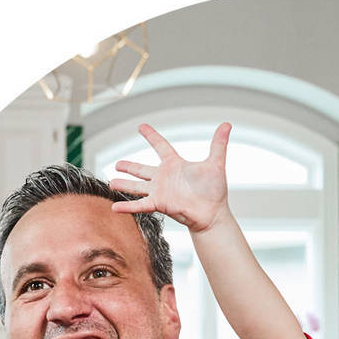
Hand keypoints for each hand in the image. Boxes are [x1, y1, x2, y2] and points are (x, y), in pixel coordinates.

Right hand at [110, 122, 231, 231]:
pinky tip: (114, 207)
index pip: (161, 146)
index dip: (151, 136)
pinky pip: (140, 204)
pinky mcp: (159, 204)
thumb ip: (218, 144)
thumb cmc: (215, 191)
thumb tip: (227, 124)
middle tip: (117, 163)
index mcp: (175, 164)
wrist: (213, 214)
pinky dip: (127, 206)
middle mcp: (165, 177)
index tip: (141, 127)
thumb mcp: (215, 164)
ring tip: (111, 182)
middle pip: (142, 168)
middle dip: (130, 166)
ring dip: (124, 184)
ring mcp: (160, 191)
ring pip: (137, 186)